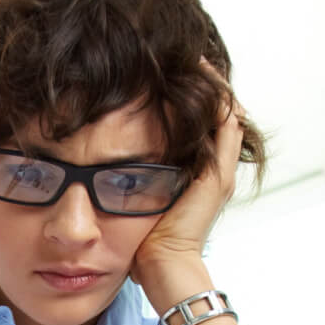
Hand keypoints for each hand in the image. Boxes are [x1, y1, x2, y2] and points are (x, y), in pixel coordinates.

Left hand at [130, 63, 243, 309]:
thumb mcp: (135, 205)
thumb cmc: (144, 246)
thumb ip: (129, 186)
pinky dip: (217, 97)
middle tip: (186, 59)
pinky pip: (226, 124)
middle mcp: (213, 173)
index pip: (201, 132)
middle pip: (218, 118)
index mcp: (195, 180)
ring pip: (226, 115)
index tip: (169, 80)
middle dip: (203, 89)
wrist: (162, 265)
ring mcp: (219, 172)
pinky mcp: (218, 174)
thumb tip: (97, 175)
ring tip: (195, 58)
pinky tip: (203, 73)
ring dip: (212, 86)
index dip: (190, 105)